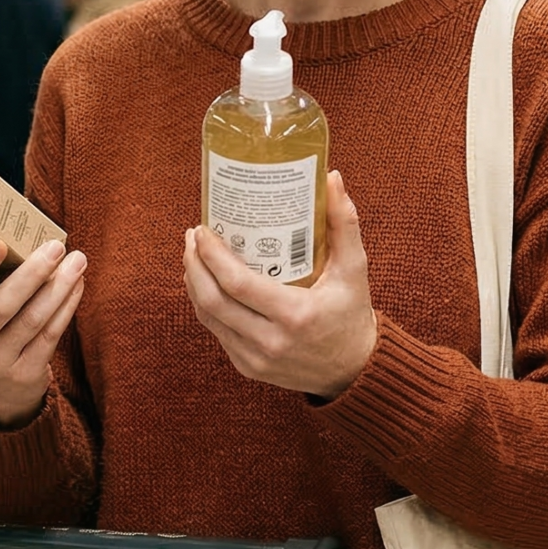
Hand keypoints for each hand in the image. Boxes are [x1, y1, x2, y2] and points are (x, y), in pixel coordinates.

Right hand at [0, 239, 86, 427]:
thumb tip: (4, 228)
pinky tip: (77, 284)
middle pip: (2, 306)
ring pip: (32, 320)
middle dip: (32, 273)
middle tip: (56, 246)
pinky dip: (66, 306)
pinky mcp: (25, 373)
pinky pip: (50, 336)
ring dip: (59, 286)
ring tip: (77, 260)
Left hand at [182, 171, 378, 398]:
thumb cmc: (352, 314)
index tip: (202, 230)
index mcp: (295, 314)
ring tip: (194, 255)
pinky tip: (206, 283)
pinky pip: (217, 332)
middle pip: (212, 300)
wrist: (354, 371)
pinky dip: (206, 305)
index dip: (211, 255)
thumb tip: (332, 178)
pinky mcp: (248, 367)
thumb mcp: (354, 269)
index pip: (237, 283)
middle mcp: (271, 341)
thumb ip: (344, 223)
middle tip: (193, 237)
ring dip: (194, 284)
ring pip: (208, 317)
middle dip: (194, 265)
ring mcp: (256, 358)